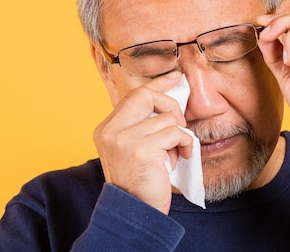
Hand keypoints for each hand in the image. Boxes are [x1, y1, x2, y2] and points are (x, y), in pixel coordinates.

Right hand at [93, 72, 193, 213]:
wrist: (135, 212)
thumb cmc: (140, 182)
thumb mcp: (135, 148)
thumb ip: (143, 124)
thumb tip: (168, 92)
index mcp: (106, 129)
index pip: (134, 95)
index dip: (157, 84)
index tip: (175, 77)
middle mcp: (110, 131)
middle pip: (146, 95)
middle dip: (170, 105)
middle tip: (179, 123)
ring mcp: (123, 140)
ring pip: (166, 118)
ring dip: (177, 136)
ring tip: (172, 155)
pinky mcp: (141, 149)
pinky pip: (175, 133)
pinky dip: (184, 144)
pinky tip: (179, 159)